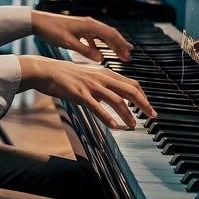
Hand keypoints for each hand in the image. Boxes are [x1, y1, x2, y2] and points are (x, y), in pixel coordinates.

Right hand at [18, 55, 155, 128]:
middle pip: (129, 90)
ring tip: (134, 125)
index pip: (131, 83)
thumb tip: (114, 98)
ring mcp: (91, 86)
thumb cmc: (66, 75)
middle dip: (143, 104)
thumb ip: (102, 86)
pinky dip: (108, 118)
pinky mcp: (80, 95)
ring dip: (128, 114)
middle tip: (152, 116)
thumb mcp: (88, 77)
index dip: (143, 96)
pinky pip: (97, 107)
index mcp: (105, 73)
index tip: (149, 107)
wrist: (46, 71)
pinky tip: (115, 126)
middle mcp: (101, 78)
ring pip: (116, 100)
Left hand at [31, 11, 132, 62]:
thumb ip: (85, 51)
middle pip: (110, 34)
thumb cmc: (52, 30)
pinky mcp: (79, 29)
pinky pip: (94, 36)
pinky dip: (99, 44)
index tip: (127, 56)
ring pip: (103, 35)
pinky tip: (99, 52)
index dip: (120, 46)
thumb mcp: (69, 43)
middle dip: (120, 45)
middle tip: (128, 56)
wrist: (38, 21)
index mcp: (89, 25)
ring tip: (119, 53)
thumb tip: (100, 58)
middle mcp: (89, 23)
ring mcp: (84, 25)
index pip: (110, 36)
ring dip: (111, 45)